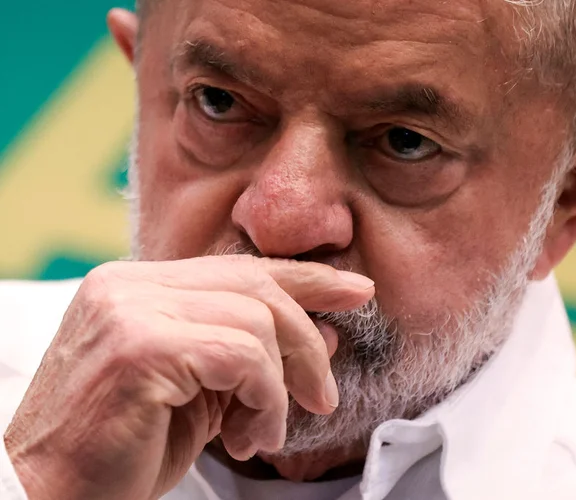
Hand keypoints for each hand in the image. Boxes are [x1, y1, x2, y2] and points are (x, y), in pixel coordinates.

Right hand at [3, 256, 373, 499]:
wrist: (49, 495)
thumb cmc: (121, 450)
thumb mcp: (202, 394)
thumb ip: (253, 356)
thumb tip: (325, 334)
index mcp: (138, 286)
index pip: (240, 268)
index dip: (306, 278)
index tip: (356, 291)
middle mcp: (129, 285)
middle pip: (256, 286)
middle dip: (306, 341)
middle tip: (323, 395)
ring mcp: (130, 310)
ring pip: (256, 322)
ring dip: (281, 386)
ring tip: (266, 432)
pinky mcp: (139, 348)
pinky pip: (241, 357)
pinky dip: (264, 400)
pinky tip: (252, 436)